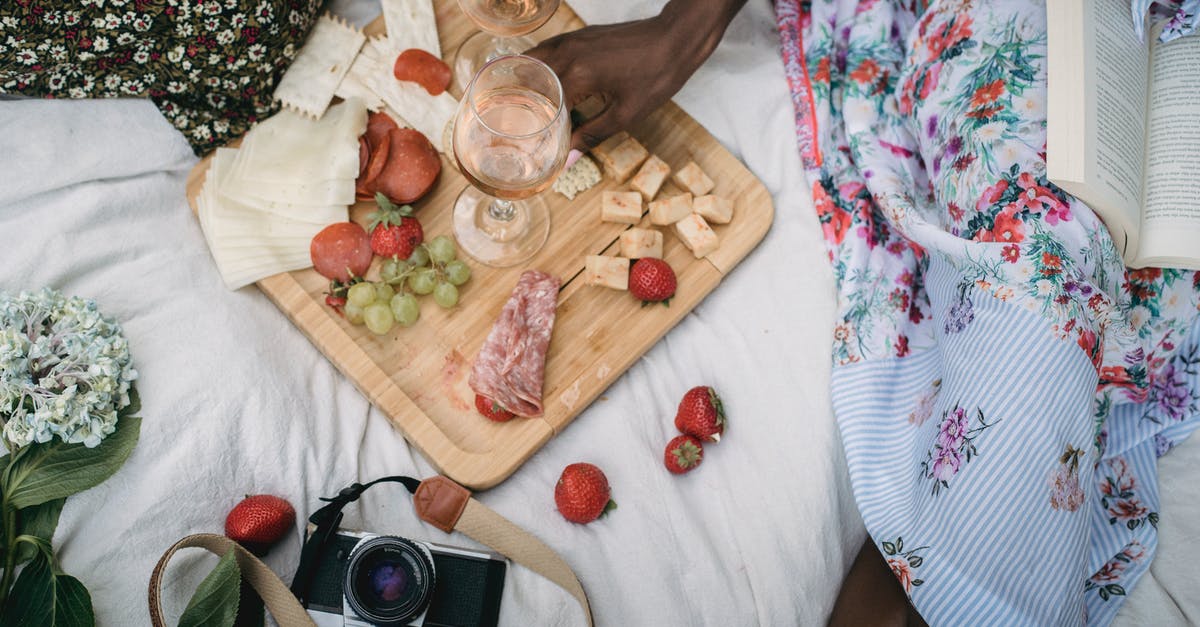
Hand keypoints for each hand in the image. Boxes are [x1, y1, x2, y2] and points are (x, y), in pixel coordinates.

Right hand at [526, 0, 745, 165]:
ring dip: (527, 82)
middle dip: (522, 104)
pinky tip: (545, 83)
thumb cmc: (656, 75)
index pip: (542, 107)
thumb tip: (569, 158)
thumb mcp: (626, 114)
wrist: (674, 39)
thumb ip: (592, 135)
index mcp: (577, 75)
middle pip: (527, 80)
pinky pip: (548, 50)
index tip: (537, 146)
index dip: (539, 129)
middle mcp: (567, 54)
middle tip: (522, 126)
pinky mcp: (579, 35)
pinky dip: (539, 67)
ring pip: (533, 61)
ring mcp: (572, 40)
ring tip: (527, 106)